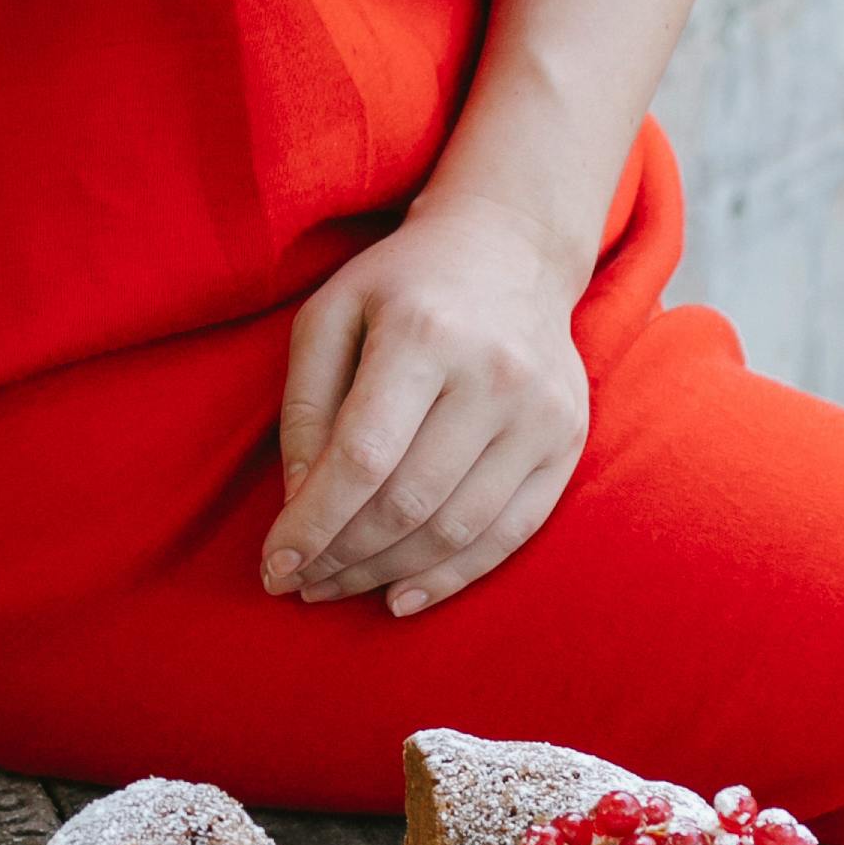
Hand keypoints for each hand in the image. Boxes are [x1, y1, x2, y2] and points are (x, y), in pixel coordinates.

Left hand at [266, 195, 593, 616]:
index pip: (364, 457)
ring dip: (387, 572)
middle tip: (301, 581)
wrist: (512, 249)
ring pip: (457, 528)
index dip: (314, 523)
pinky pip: (509, 533)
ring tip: (337, 585)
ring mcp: (540, 412)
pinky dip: (452, 576)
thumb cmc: (402, 285)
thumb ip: (306, 407)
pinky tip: (401, 595)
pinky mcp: (567, 441)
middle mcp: (493, 374)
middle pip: (409, 501)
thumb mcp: (330, 315)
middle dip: (343, 556)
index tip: (275, 566)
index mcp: (424, 333)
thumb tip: (300, 502)